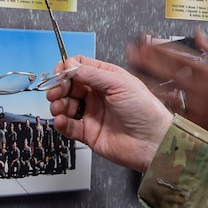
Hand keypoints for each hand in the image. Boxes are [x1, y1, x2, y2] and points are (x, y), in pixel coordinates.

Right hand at [47, 57, 174, 172]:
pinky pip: (69, 126)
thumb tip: (71, 65)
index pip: (81, 67)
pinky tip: (61, 120)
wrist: (152, 142)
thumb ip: (93, 74)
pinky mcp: (89, 133)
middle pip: (70, 86)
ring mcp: (93, 114)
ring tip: (58, 107)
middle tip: (55, 92)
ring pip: (67, 105)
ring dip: (58, 104)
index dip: (68, 69)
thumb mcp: (120, 84)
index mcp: (108, 79)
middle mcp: (99, 95)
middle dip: (59, 87)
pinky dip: (61, 122)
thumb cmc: (145, 111)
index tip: (59, 73)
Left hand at [125, 31, 207, 146]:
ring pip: (166, 91)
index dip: (158, 47)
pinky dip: (161, 105)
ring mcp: (196, 103)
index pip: (176, 54)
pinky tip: (148, 101)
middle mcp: (199, 85)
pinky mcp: (197, 120)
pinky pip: (174, 112)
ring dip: (148, 82)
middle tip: (130, 53)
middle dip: (146, 60)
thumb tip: (199, 34)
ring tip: (132, 76)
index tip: (144, 42)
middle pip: (166, 70)